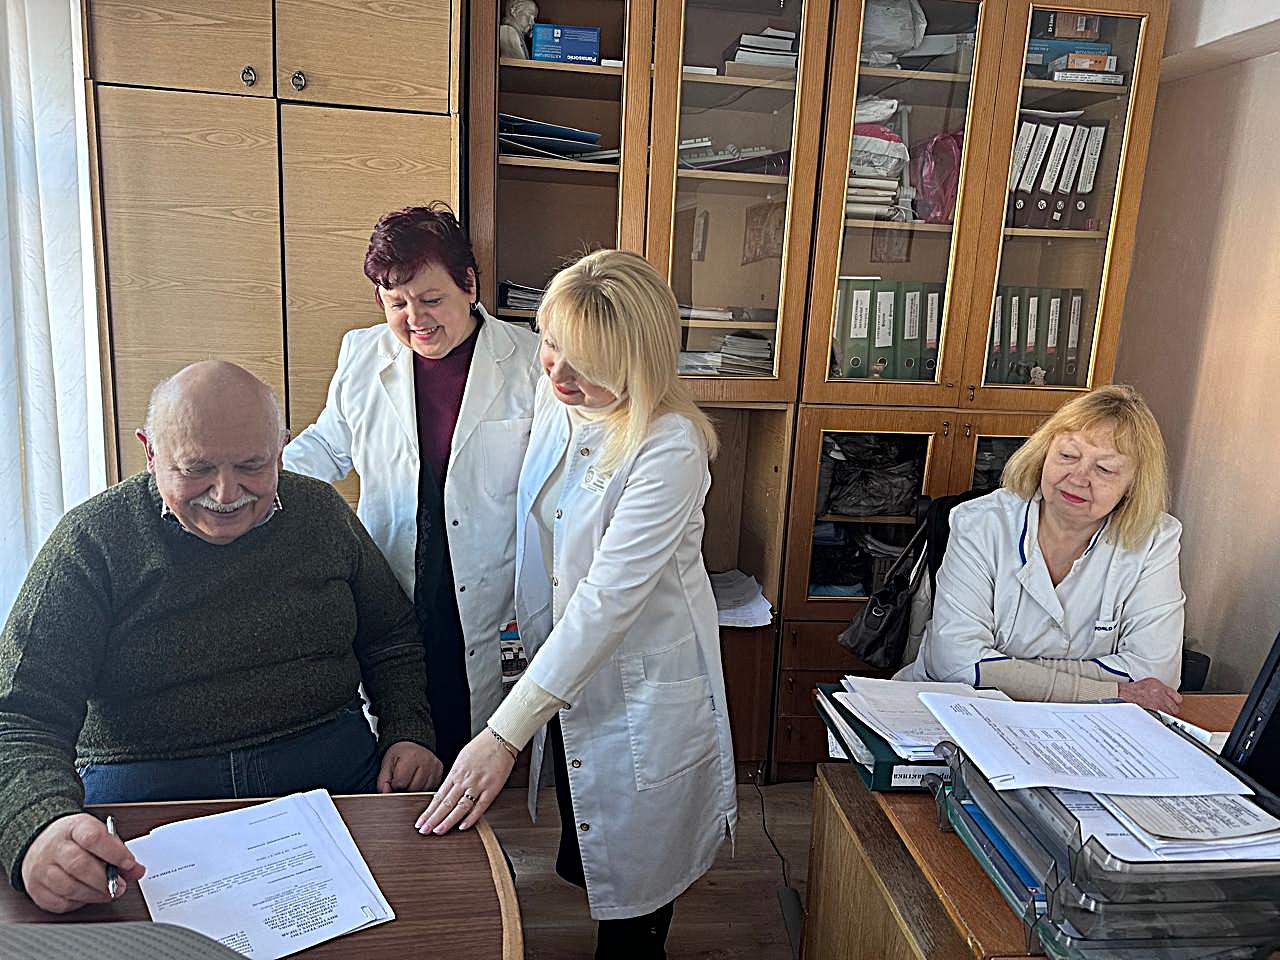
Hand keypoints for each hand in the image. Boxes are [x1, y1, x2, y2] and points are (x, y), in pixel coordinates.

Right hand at [21, 813, 145, 913]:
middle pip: (79, 865)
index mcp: (74, 827)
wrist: (39, 841)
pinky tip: (87, 896)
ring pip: (69, 887)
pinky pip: (59, 902)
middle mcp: (54, 847)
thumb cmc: (74, 839)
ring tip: (108, 893)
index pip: (93, 838)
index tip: (129, 863)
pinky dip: (78, 903)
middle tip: (121, 886)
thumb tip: (137, 870)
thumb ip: (119, 851)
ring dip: (94, 894)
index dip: (114, 852)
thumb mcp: (98, 834)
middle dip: (104, 880)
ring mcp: (41, 869)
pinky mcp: (36, 889)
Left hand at [377, 741, 443, 792]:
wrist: (413, 744)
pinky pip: (430, 789)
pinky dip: (422, 788)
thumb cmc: (399, 755)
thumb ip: (383, 782)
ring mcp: (435, 767)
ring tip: (411, 778)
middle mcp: (426, 761)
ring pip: (422, 791)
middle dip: (405, 788)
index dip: (395, 784)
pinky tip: (418, 779)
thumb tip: (386, 793)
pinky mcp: (440, 772)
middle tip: (403, 778)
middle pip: (413, 789)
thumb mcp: (386, 765)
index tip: (395, 777)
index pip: (401, 783)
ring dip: (414, 789)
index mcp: (411, 757)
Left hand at [414, 729, 515, 834]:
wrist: (500, 738)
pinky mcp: (492, 789)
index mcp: (455, 773)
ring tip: (438, 831)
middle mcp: (464, 780)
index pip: (438, 796)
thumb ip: (455, 775)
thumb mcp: (462, 758)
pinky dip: (472, 818)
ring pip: (460, 807)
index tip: (421, 821)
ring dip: (448, 821)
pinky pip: (480, 806)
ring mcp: (478, 785)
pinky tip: (463, 826)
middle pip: (445, 804)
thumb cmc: (482, 746)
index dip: (429, 811)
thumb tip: (447, 789)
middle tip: (423, 830)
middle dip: (433, 819)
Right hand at [1118, 677, 1182, 713]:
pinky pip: (1162, 716)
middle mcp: (1161, 696)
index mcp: (1162, 688)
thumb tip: (1170, 694)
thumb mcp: (1153, 682)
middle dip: (1173, 708)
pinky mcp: (1153, 711)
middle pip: (1175, 708)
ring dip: (1168, 713)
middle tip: (1171, 708)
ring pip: (1170, 713)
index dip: (1177, 701)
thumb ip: (1163, 688)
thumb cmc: (1139, 688)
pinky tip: (1160, 713)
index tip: (1175, 702)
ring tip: (1165, 711)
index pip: (1178, 698)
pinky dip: (1162, 716)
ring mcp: (1157, 705)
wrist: (1128, 692)